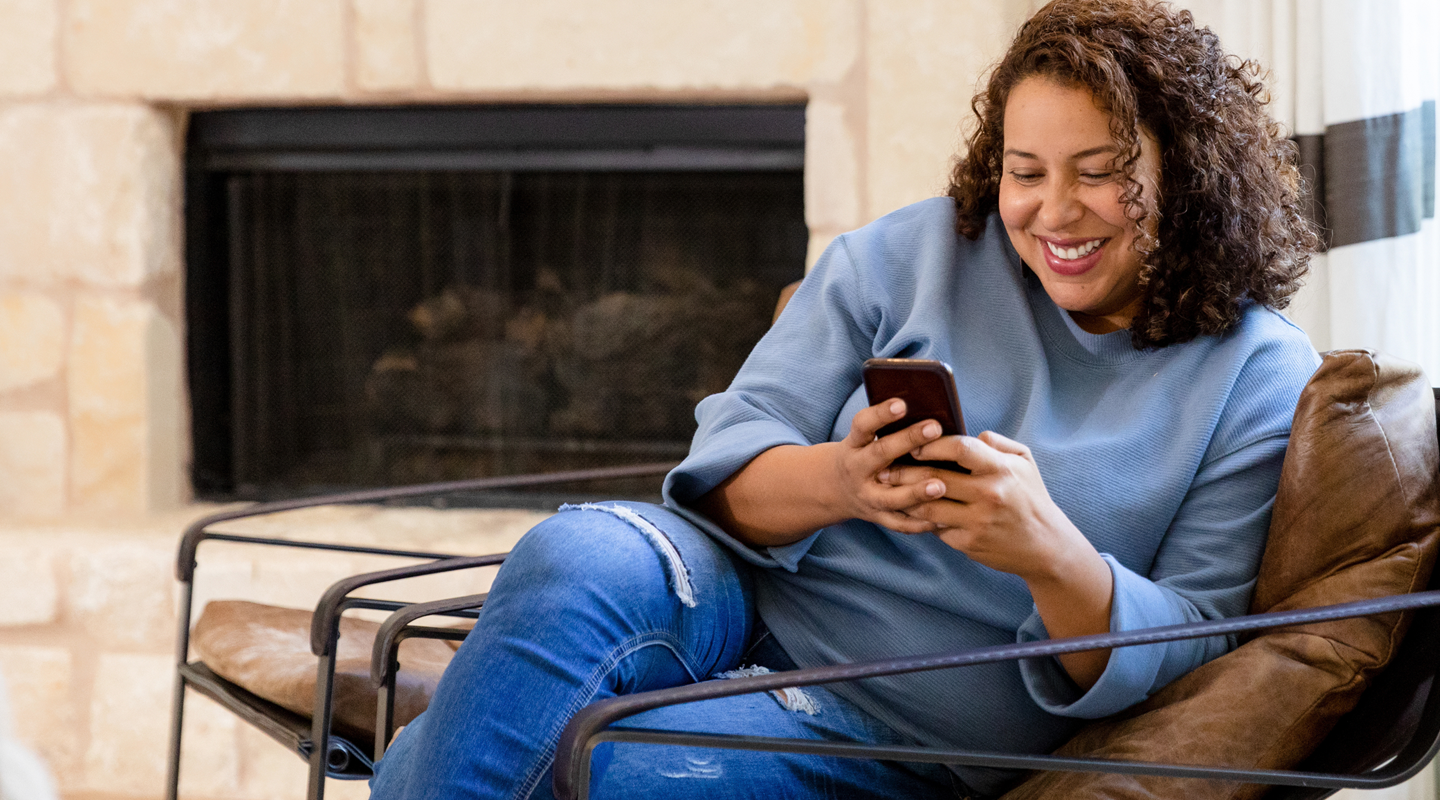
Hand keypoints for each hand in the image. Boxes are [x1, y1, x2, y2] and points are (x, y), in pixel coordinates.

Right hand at [828, 398, 952, 533]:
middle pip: (881, 454)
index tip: (902, 404)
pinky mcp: (878, 517)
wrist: (836, 488)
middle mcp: (857, 469)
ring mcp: (867, 496)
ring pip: (891, 496)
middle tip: (934, 427)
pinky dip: (921, 523)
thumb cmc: (864, 453)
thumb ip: (890, 427)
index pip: (863, 425)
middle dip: (908, 440)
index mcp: (854, 444)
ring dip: (915, 492)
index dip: (880, 414)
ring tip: (940, 485)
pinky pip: (900, 523)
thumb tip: (931, 409)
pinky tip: (944, 519)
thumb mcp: (865, 438)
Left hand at [885, 430, 1115, 687]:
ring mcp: (977, 522)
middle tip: (886, 467)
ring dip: (904, 497)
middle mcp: (989, 495)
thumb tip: (969, 433)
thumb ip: (996, 443)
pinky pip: (936, 528)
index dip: (932, 443)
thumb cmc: (1030, 498)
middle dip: (904, 471)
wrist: (1046, 546)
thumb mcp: (1024, 462)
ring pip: (927, 507)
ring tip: (890, 489)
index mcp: (1001, 470)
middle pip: (934, 477)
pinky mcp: (969, 544)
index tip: (914, 444)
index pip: (959, 448)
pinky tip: (908, 511)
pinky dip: (921, 519)